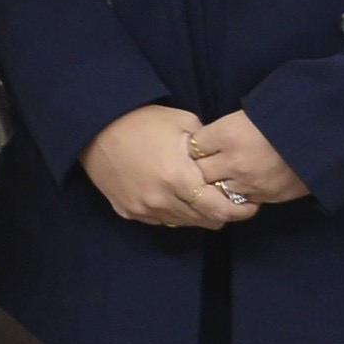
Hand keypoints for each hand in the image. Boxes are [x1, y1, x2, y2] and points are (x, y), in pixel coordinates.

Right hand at [81, 104, 251, 230]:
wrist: (93, 127)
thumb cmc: (141, 120)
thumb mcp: (183, 122)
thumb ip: (208, 146)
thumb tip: (224, 161)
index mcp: (179, 178)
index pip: (220, 210)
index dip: (240, 211)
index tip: (249, 205)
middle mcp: (162, 200)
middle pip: (205, 221)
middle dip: (222, 214)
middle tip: (229, 201)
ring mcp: (143, 209)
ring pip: (184, 223)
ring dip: (197, 214)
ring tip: (202, 198)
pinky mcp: (128, 211)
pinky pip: (161, 220)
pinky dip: (174, 212)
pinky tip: (175, 197)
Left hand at [187, 110, 307, 207]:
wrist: (321, 137)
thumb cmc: (281, 119)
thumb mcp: (245, 117)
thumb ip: (221, 132)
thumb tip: (201, 144)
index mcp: (227, 134)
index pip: (193, 145)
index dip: (192, 146)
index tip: (195, 147)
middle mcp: (234, 161)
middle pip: (198, 172)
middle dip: (196, 169)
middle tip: (200, 165)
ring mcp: (248, 182)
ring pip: (215, 191)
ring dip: (215, 185)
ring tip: (218, 177)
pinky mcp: (263, 196)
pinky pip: (237, 200)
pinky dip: (234, 195)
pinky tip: (237, 186)